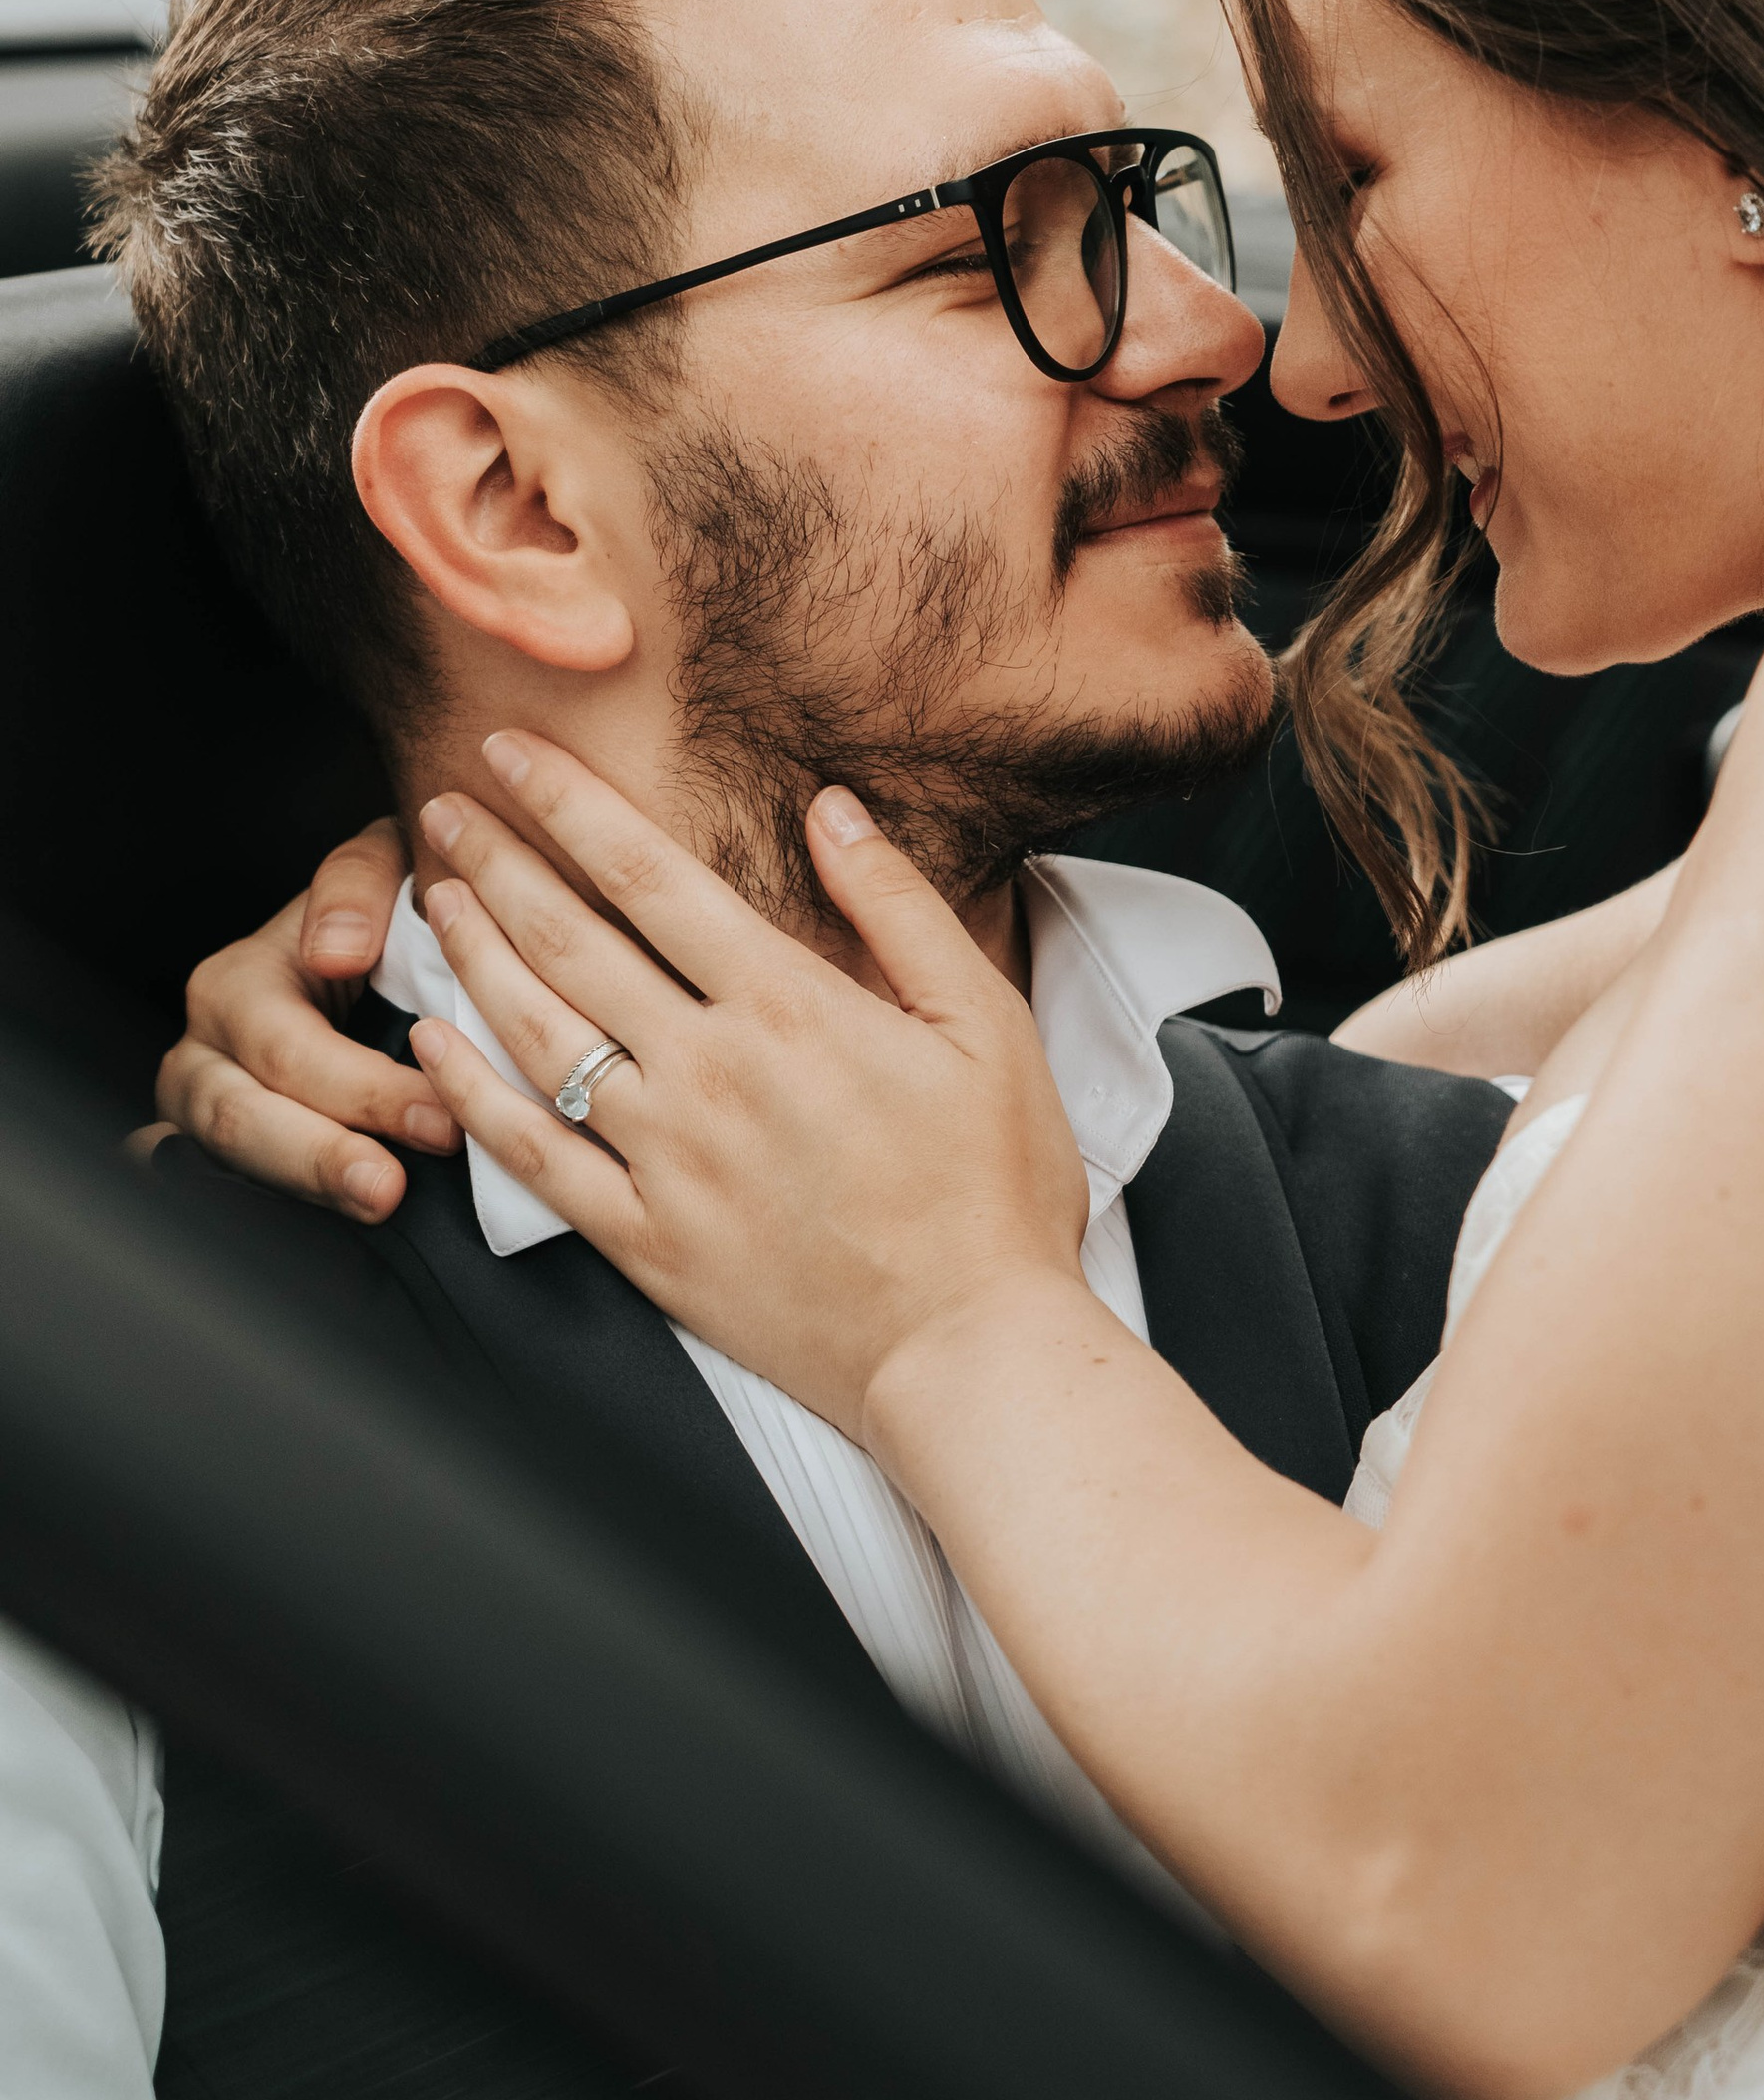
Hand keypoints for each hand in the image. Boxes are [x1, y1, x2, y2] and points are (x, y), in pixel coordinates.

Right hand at [149, 820, 453, 1217]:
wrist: (366, 949)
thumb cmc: (380, 913)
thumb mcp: (378, 868)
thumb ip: (356, 886)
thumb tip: (335, 952)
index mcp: (238, 984)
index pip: (288, 1052)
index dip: (366, 1091)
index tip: (440, 1123)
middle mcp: (207, 1050)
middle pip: (241, 1117)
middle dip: (319, 1156)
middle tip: (388, 1187)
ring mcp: (201, 1109)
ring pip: (225, 1160)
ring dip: (301, 1188)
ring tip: (373, 1204)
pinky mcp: (213, 1155)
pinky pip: (209, 1192)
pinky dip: (248, 1211)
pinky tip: (304, 1234)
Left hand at [398, 733, 1089, 1433]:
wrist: (969, 1348)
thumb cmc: (994, 1190)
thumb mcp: (986, 1024)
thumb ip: (900, 907)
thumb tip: (832, 807)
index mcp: (790, 1006)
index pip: (649, 875)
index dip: (569, 803)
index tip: (514, 750)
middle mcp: (709, 1071)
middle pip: (571, 941)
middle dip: (497, 860)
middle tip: (443, 808)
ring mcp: (667, 1159)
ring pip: (538, 1034)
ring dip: (474, 955)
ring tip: (434, 897)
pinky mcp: (646, 1241)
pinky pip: (533, 1158)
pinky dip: (472, 1097)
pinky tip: (434, 1047)